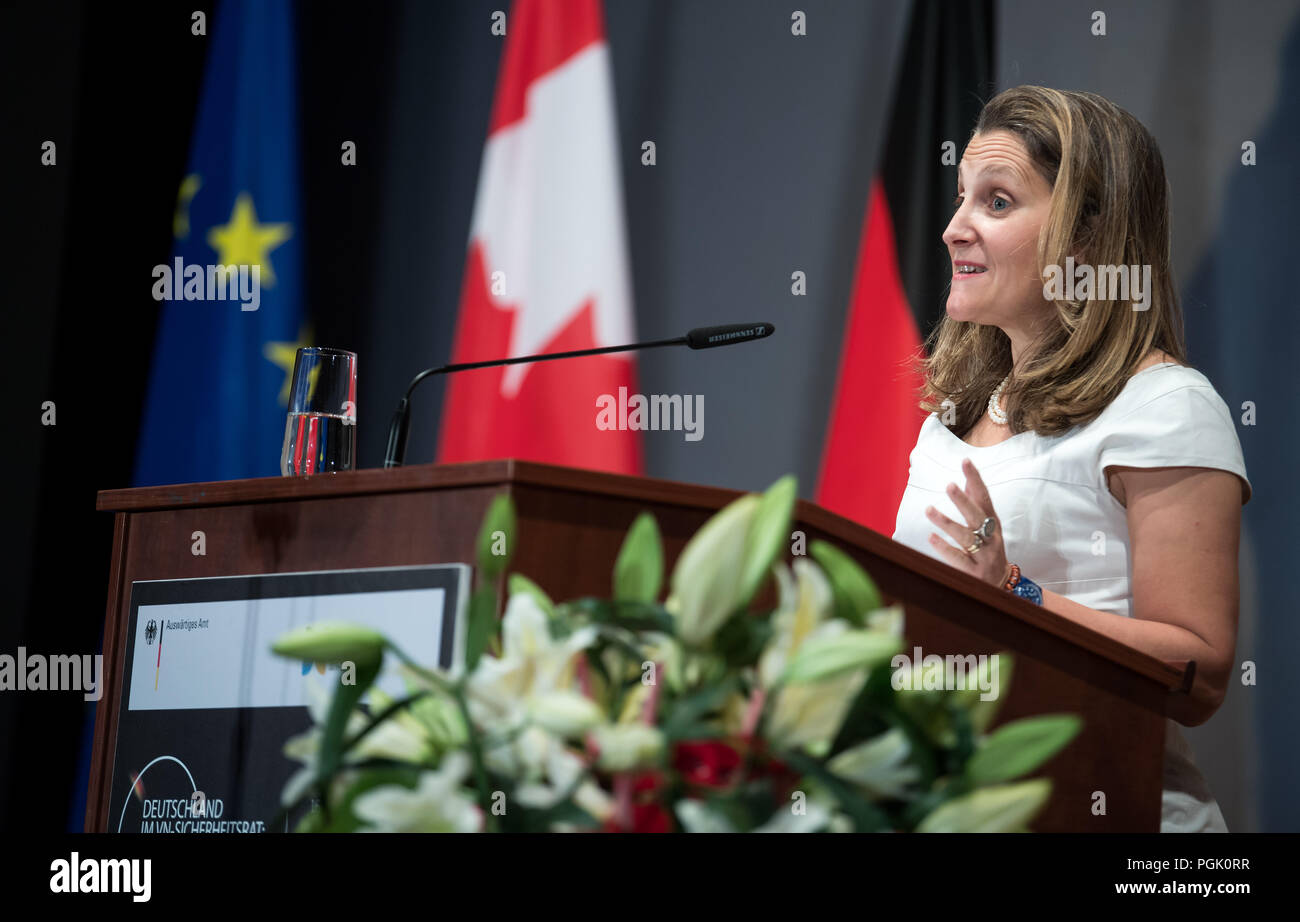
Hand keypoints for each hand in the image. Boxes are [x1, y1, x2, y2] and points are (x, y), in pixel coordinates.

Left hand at [924, 458, 1011, 587]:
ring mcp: (984, 555)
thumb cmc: (989, 548)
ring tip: (928, 509)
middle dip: (963, 500)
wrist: (1001, 583)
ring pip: (966, 537)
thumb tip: (966, 479)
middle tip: (949, 485)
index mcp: (992, 523)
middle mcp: (991, 537)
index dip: (976, 479)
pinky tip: (931, 537)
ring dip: (947, 522)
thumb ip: (976, 505)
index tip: (965, 461)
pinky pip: (958, 559)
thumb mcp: (987, 526)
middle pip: (977, 516)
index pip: (984, 498)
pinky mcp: (974, 572)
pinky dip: (944, 548)